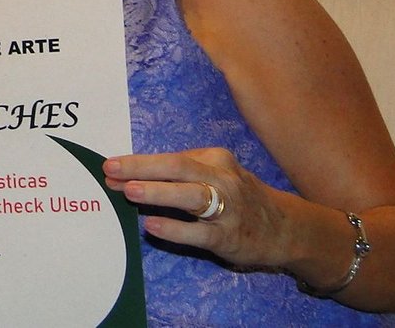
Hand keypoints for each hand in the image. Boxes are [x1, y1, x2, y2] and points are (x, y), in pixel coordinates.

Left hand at [103, 146, 293, 269]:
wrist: (284, 228)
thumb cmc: (239, 198)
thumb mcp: (216, 175)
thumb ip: (181, 175)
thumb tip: (131, 177)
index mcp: (215, 159)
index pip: (172, 158)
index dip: (139, 161)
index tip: (110, 165)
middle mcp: (222, 179)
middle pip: (179, 168)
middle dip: (142, 168)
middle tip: (111, 170)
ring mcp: (228, 208)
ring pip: (191, 196)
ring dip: (159, 192)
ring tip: (130, 191)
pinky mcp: (229, 236)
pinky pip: (199, 231)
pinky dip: (175, 228)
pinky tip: (152, 225)